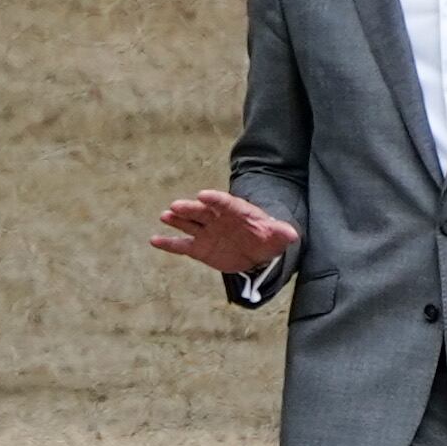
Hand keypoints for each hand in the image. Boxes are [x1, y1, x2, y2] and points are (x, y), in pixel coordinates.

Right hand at [152, 190, 298, 277]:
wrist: (256, 250)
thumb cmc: (267, 238)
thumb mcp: (278, 235)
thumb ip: (281, 233)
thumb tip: (292, 234)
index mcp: (236, 211)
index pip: (225, 203)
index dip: (214, 199)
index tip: (203, 195)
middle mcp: (217, 219)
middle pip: (202, 211)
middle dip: (190, 208)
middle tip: (176, 206)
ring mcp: (206, 232)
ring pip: (189, 224)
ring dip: (177, 220)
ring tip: (166, 216)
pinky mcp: (199, 248)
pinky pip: (181, 245)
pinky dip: (168, 243)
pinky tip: (154, 240)